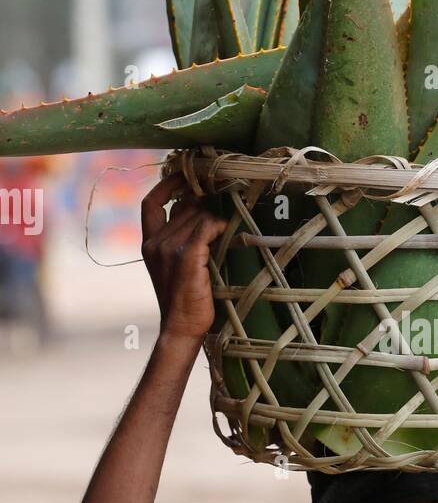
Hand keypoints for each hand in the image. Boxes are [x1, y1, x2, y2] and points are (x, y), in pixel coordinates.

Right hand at [142, 171, 227, 342]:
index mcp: (148, 244)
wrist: (181, 327)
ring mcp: (169, 249)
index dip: (166, 184)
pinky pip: (206, 227)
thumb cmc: (185, 299)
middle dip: (204, 207)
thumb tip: (199, 211)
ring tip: (224, 233)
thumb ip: (181, 239)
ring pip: (197, 215)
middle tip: (222, 214)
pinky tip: (224, 232)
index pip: (150, 202)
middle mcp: (155, 243)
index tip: (182, 175)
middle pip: (184, 207)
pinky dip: (218, 226)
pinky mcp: (186, 256)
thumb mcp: (175, 266)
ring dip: (214, 220)